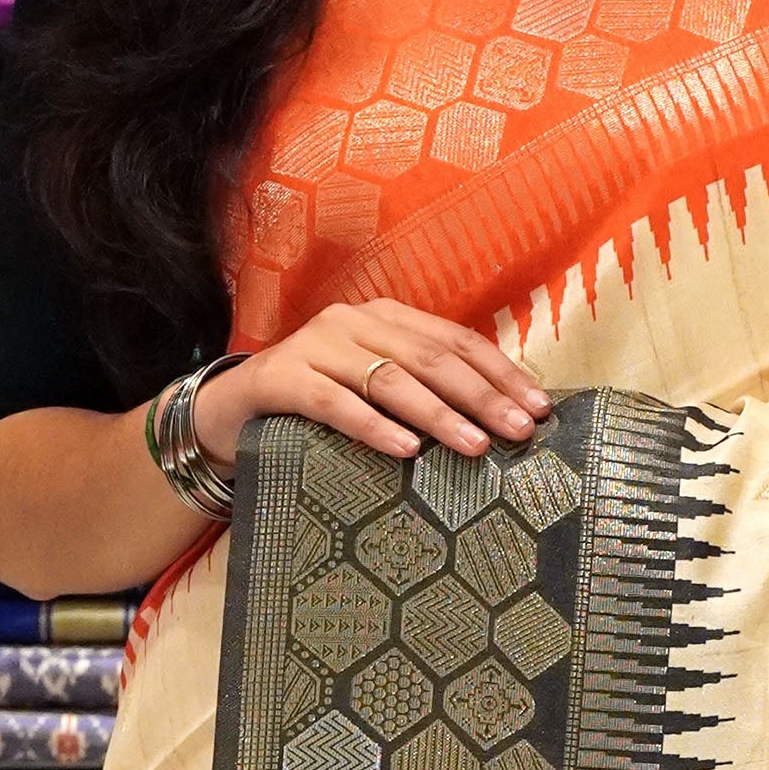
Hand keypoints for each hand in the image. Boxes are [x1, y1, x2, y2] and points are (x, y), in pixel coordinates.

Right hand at [191, 298, 551, 472]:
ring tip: (475, 446)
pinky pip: (333, 403)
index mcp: (386, 319)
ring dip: (438, 415)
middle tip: (519, 432)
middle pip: (432, 358)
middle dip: (482, 396)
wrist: (228, 413)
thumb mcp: (373, 390)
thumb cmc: (316, 406)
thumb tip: (500, 423)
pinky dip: (372, 426)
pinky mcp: (281, 378)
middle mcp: (353, 323)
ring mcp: (315, 347)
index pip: (457, 341)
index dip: (501, 374)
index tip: (540, 409)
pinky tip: (405, 450)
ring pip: (390, 379)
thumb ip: (423, 392)